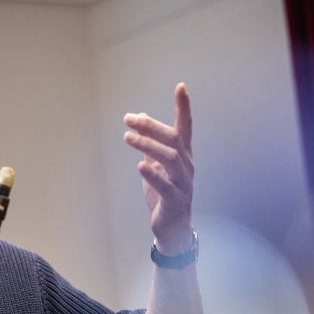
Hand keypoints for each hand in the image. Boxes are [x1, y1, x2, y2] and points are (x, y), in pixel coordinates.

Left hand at [124, 82, 194, 254]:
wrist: (173, 227)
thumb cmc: (164, 194)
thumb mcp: (154, 165)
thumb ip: (149, 143)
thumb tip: (139, 118)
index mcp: (183, 156)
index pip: (185, 127)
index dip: (184, 107)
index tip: (180, 87)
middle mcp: (186, 166)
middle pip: (173, 139)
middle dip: (151, 127)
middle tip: (129, 119)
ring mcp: (183, 183)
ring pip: (170, 159)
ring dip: (148, 146)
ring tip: (128, 138)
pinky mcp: (175, 200)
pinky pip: (165, 186)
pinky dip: (153, 175)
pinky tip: (140, 167)